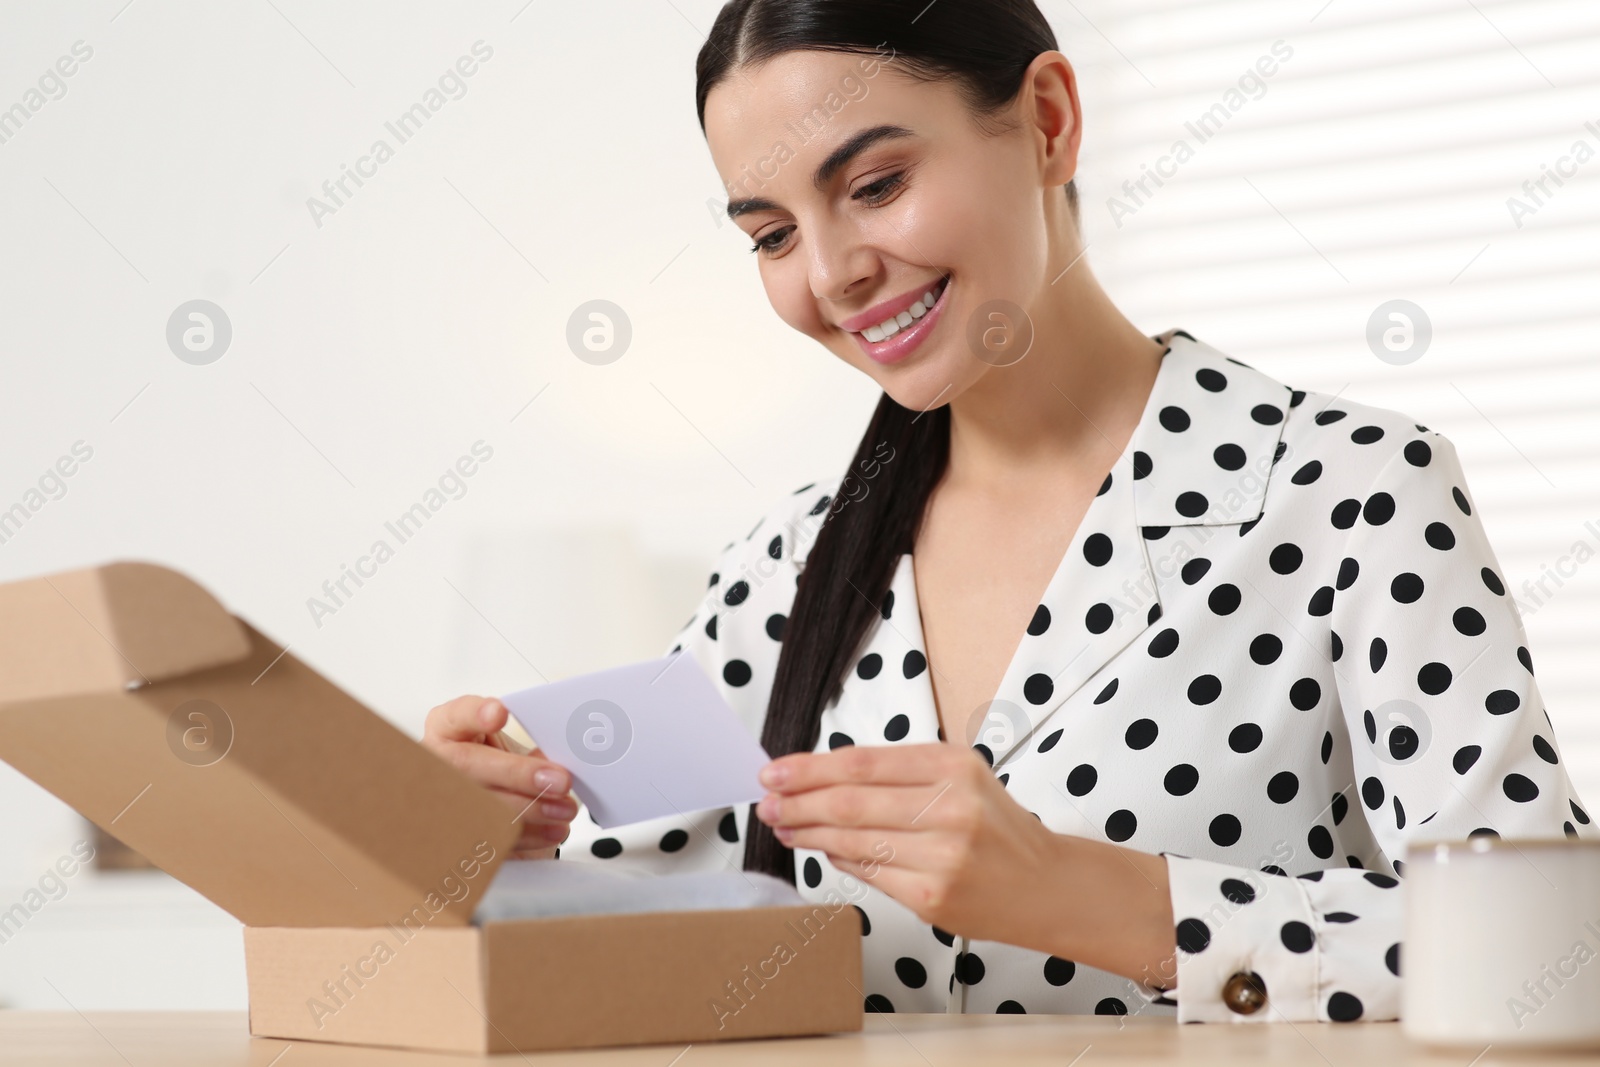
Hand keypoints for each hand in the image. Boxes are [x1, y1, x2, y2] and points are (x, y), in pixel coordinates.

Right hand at [422, 695, 576, 858]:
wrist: (487, 799)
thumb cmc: (496, 765)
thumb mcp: (509, 747)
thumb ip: (528, 746)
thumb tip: (560, 759)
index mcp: (448, 727)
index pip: (456, 715)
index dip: (475, 714)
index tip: (500, 712)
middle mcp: (437, 760)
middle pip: (469, 766)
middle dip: (519, 774)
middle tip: (561, 780)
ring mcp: (439, 798)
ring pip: (480, 806)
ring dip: (530, 810)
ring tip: (564, 809)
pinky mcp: (453, 834)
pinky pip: (489, 837)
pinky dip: (528, 836)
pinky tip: (552, 831)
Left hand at [754, 741, 1176, 983]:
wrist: (1046, 885)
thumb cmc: (996, 828)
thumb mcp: (960, 778)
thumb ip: (899, 775)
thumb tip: (822, 778)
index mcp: (954, 766)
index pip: (862, 763)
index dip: (809, 768)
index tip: (775, 771)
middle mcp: (951, 807)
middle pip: (850, 802)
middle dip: (798, 801)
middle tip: (767, 801)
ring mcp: (942, 856)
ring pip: (852, 840)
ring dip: (809, 833)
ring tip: (783, 825)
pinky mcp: (933, 898)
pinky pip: (869, 874)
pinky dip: (839, 860)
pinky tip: (823, 851)